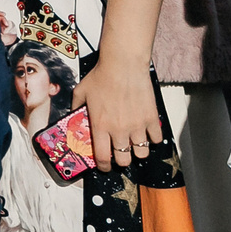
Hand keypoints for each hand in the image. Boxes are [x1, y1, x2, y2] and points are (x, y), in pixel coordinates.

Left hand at [71, 56, 161, 170]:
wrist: (123, 65)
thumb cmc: (100, 76)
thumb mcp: (80, 92)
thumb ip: (76, 108)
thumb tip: (74, 117)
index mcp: (100, 126)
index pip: (102, 158)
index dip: (103, 166)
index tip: (104, 166)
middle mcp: (119, 130)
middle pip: (124, 160)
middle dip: (121, 160)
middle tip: (120, 153)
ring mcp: (137, 126)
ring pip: (142, 153)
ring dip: (138, 151)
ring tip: (134, 143)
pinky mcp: (151, 119)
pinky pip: (156, 139)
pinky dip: (152, 139)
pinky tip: (147, 132)